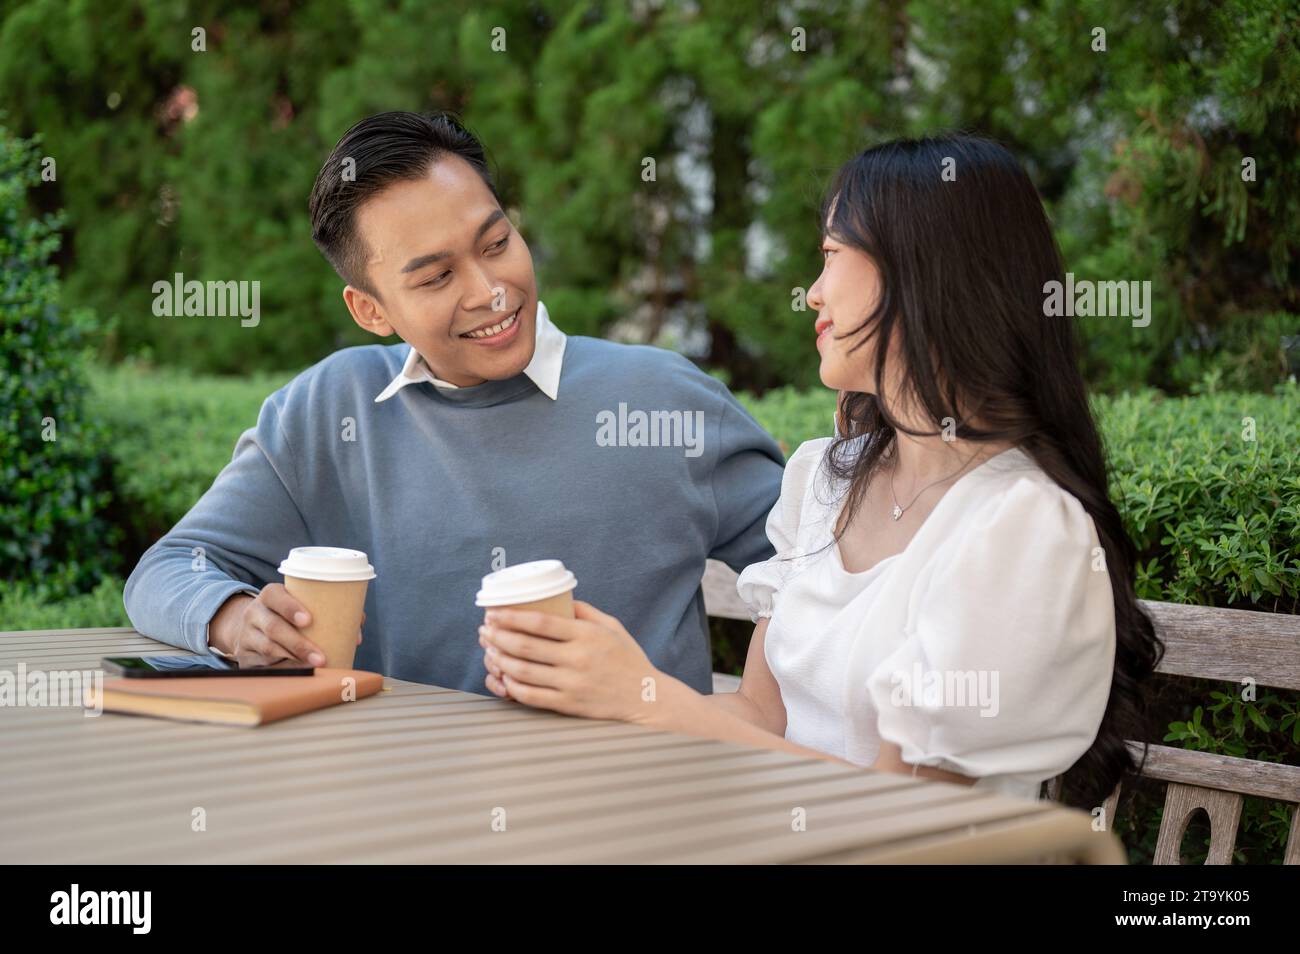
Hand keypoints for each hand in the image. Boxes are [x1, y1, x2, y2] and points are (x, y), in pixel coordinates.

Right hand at [210, 585, 364, 668]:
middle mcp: (254, 613)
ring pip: (268, 649)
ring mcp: (246, 636)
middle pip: (274, 628)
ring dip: (294, 660)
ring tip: (316, 667)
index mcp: (270, 595)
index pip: (275, 597)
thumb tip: (357, 631)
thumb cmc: (289, 616)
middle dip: (299, 644)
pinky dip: (283, 670)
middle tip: (321, 657)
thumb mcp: (300, 605)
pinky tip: (299, 674)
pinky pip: (263, 666)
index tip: (309, 620)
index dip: (291, 608)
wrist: (251, 628)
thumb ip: (330, 611)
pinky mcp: (244, 657)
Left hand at [478, 601, 662, 724]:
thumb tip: (557, 600)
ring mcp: (572, 684)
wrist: (646, 698)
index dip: (511, 617)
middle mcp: (578, 659)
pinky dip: (512, 687)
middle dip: (498, 637)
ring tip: (489, 652)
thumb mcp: (612, 627)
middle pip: (526, 646)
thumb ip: (585, 612)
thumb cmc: (628, 659)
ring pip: (524, 672)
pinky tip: (503, 678)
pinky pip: (532, 697)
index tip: (493, 613)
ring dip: (500, 660)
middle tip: (484, 631)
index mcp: (587, 635)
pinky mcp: (569, 705)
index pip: (540, 622)